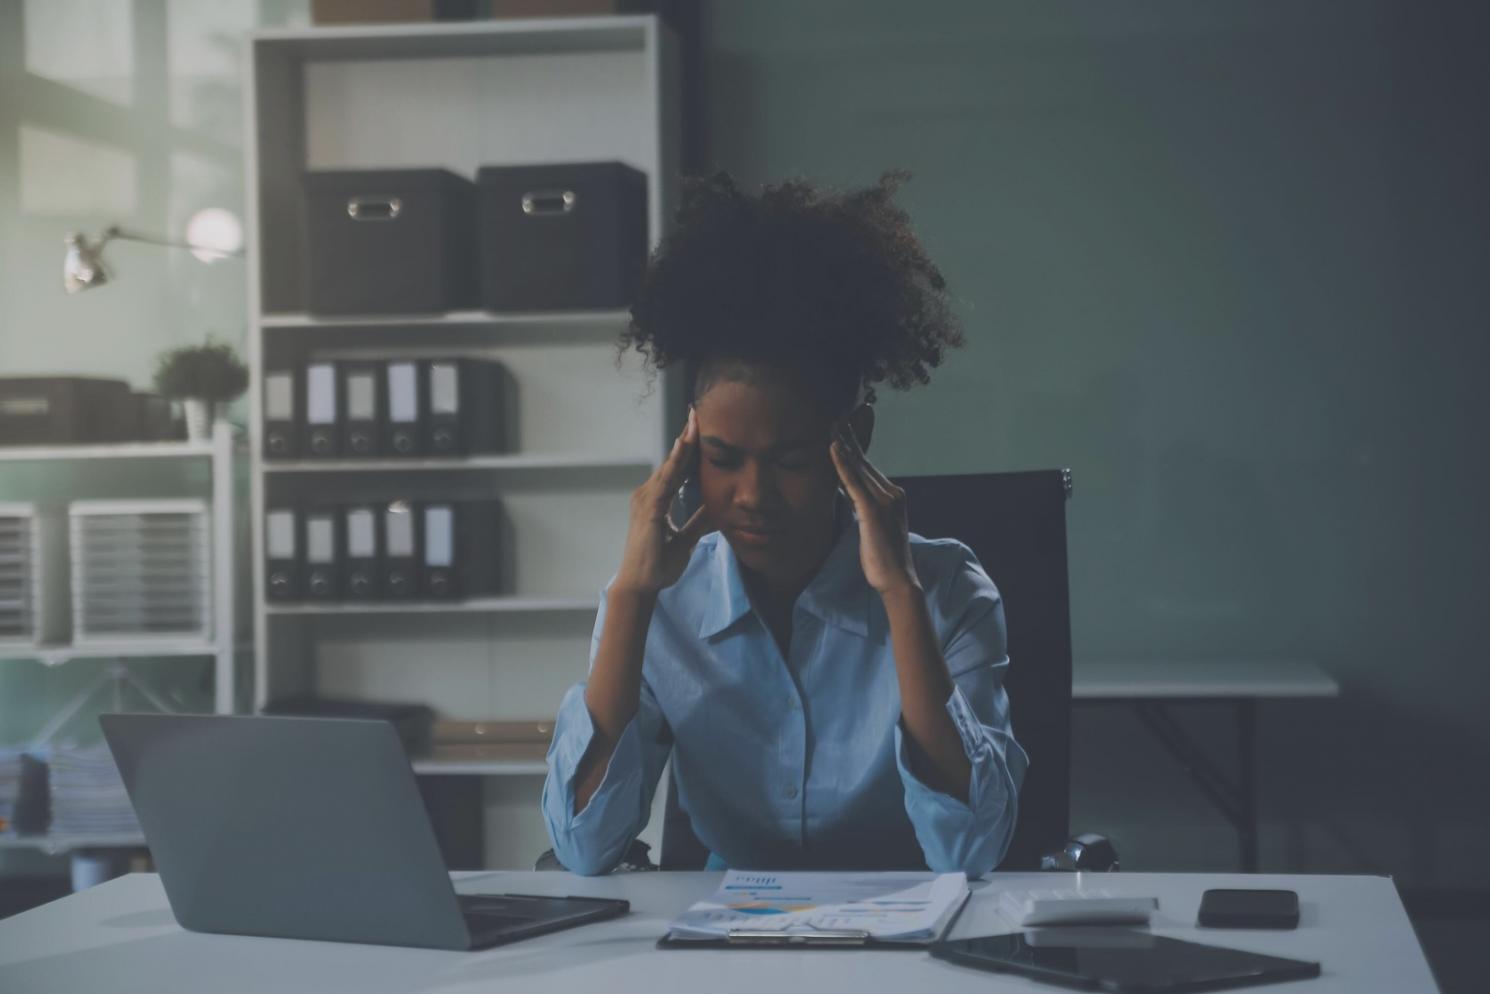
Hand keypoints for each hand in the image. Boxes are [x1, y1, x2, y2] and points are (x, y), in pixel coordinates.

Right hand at [614, 407, 712, 595]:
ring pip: (669, 465)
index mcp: (656, 500)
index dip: (689, 449)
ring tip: (695, 421)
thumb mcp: (685, 540)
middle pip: (672, 461)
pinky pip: (665, 480)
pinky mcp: (648, 508)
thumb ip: (698, 522)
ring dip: (683, 443)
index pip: (677, 469)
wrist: (640, 585)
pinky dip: (675, 462)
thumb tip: (716, 509)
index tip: (700, 428)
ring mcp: (645, 499)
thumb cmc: (657, 565)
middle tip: (698, 411)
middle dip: (687, 437)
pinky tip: (685, 446)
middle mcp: (647, 495)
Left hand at [829, 421, 920, 595]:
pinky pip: (854, 482)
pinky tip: (833, 448)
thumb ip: (863, 508)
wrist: (898, 580)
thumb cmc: (883, 560)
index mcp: (893, 496)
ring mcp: (885, 500)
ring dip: (844, 443)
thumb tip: (849, 494)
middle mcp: (892, 493)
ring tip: (831, 424)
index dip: (855, 446)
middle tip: (836, 415)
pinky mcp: (874, 510)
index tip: (843, 428)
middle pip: (865, 460)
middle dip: (850, 437)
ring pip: (859, 466)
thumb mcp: (871, 527)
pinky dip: (842, 463)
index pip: (869, 466)